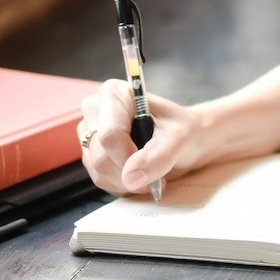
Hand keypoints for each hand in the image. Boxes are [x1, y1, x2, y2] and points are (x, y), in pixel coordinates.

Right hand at [78, 80, 204, 195]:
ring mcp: (90, 133)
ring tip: (150, 171)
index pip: (110, 135)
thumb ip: (158, 156)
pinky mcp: (91, 154)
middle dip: (130, 173)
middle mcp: (96, 110)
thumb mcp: (180, 138)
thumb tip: (131, 177)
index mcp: (114, 94)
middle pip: (101, 156)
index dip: (129, 157)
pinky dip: (123, 184)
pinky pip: (101, 180)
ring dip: (128, 181)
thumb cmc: (184, 130)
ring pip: (99, 172)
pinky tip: (139, 174)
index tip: (152, 163)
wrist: (188, 140)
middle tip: (156, 172)